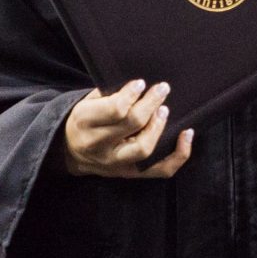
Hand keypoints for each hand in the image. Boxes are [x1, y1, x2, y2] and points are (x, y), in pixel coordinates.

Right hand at [62, 80, 193, 178]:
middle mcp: (99, 146)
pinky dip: (178, 155)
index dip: (131, 95)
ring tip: (165, 109)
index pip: (114, 109)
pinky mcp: (130, 174)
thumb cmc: (84, 120)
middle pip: (131, 125)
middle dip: (150, 103)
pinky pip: (159, 170)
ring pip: (144, 148)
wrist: (69, 152)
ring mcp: (115, 163)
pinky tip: (187, 135)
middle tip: (162, 88)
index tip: (141, 83)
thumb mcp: (87, 102)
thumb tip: (140, 85)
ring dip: (159, 126)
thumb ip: (109, 94)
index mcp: (85, 123)